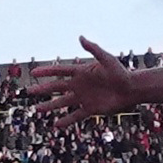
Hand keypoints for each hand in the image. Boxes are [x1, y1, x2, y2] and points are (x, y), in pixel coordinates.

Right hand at [23, 42, 137, 116]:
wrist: (132, 90)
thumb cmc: (121, 73)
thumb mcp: (107, 59)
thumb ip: (94, 49)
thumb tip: (80, 37)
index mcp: (81, 72)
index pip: (60, 71)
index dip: (47, 72)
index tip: (34, 73)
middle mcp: (80, 85)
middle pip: (57, 87)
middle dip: (43, 89)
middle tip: (30, 91)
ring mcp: (84, 98)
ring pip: (62, 103)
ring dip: (50, 106)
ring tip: (37, 109)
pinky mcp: (90, 109)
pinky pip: (75, 115)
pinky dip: (65, 120)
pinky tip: (55, 124)